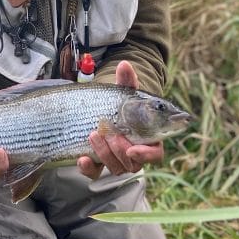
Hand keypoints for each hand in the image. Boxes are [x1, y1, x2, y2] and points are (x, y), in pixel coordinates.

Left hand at [77, 61, 164, 179]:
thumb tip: (124, 64)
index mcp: (148, 138)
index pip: (155, 154)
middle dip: (120, 150)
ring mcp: (116, 161)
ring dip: (105, 153)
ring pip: (115, 168)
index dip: (147, 155)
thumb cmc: (120, 106)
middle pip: (133, 163)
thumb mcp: (123, 93)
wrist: (102, 112)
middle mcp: (134, 153)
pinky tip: (82, 158)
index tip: (133, 150)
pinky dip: (88, 168)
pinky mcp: (98, 164)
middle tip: (110, 134)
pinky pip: (95, 174)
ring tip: (95, 134)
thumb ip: (126, 81)